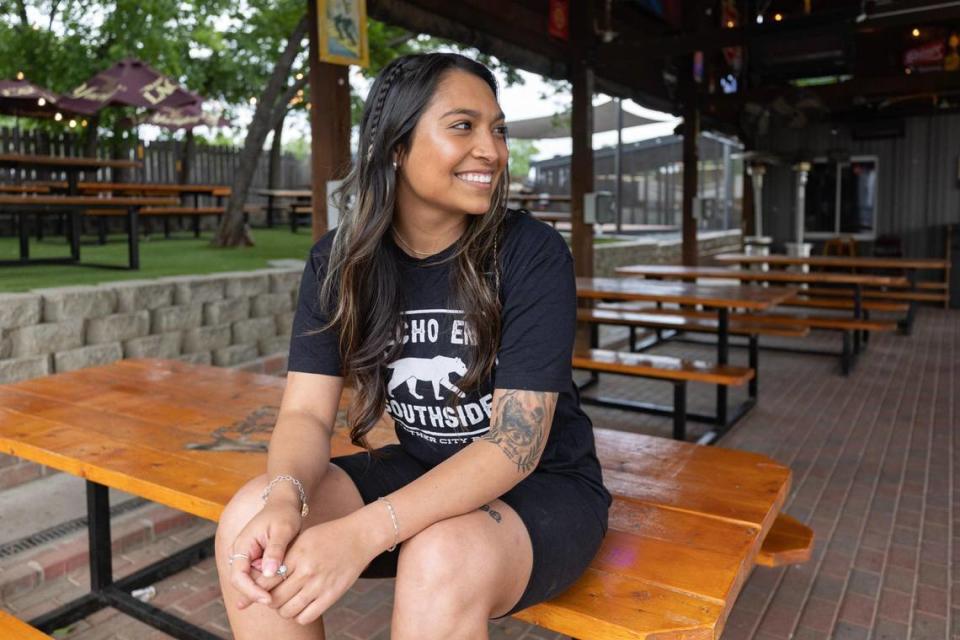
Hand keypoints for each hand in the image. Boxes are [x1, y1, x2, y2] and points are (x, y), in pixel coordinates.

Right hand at [228, 501, 302, 608]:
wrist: (284, 503)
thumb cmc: (284, 514)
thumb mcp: (283, 530)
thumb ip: (275, 551)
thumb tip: (269, 573)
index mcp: (242, 545)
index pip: (238, 577)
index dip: (251, 591)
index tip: (268, 598)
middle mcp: (240, 552)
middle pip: (242, 582)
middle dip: (257, 593)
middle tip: (276, 602)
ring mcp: (246, 556)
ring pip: (250, 581)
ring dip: (263, 589)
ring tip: (281, 595)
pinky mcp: (254, 559)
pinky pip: (257, 575)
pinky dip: (267, 582)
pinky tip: (281, 587)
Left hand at [265, 515, 381, 623]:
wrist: (359, 537)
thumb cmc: (328, 536)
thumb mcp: (302, 539)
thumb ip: (283, 557)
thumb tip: (261, 574)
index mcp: (296, 556)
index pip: (266, 580)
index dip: (256, 588)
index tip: (255, 589)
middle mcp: (307, 572)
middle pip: (274, 599)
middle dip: (268, 600)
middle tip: (271, 595)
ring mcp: (320, 586)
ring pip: (287, 611)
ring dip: (282, 609)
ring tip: (287, 600)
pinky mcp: (331, 596)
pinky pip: (306, 617)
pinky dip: (299, 615)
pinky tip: (301, 605)